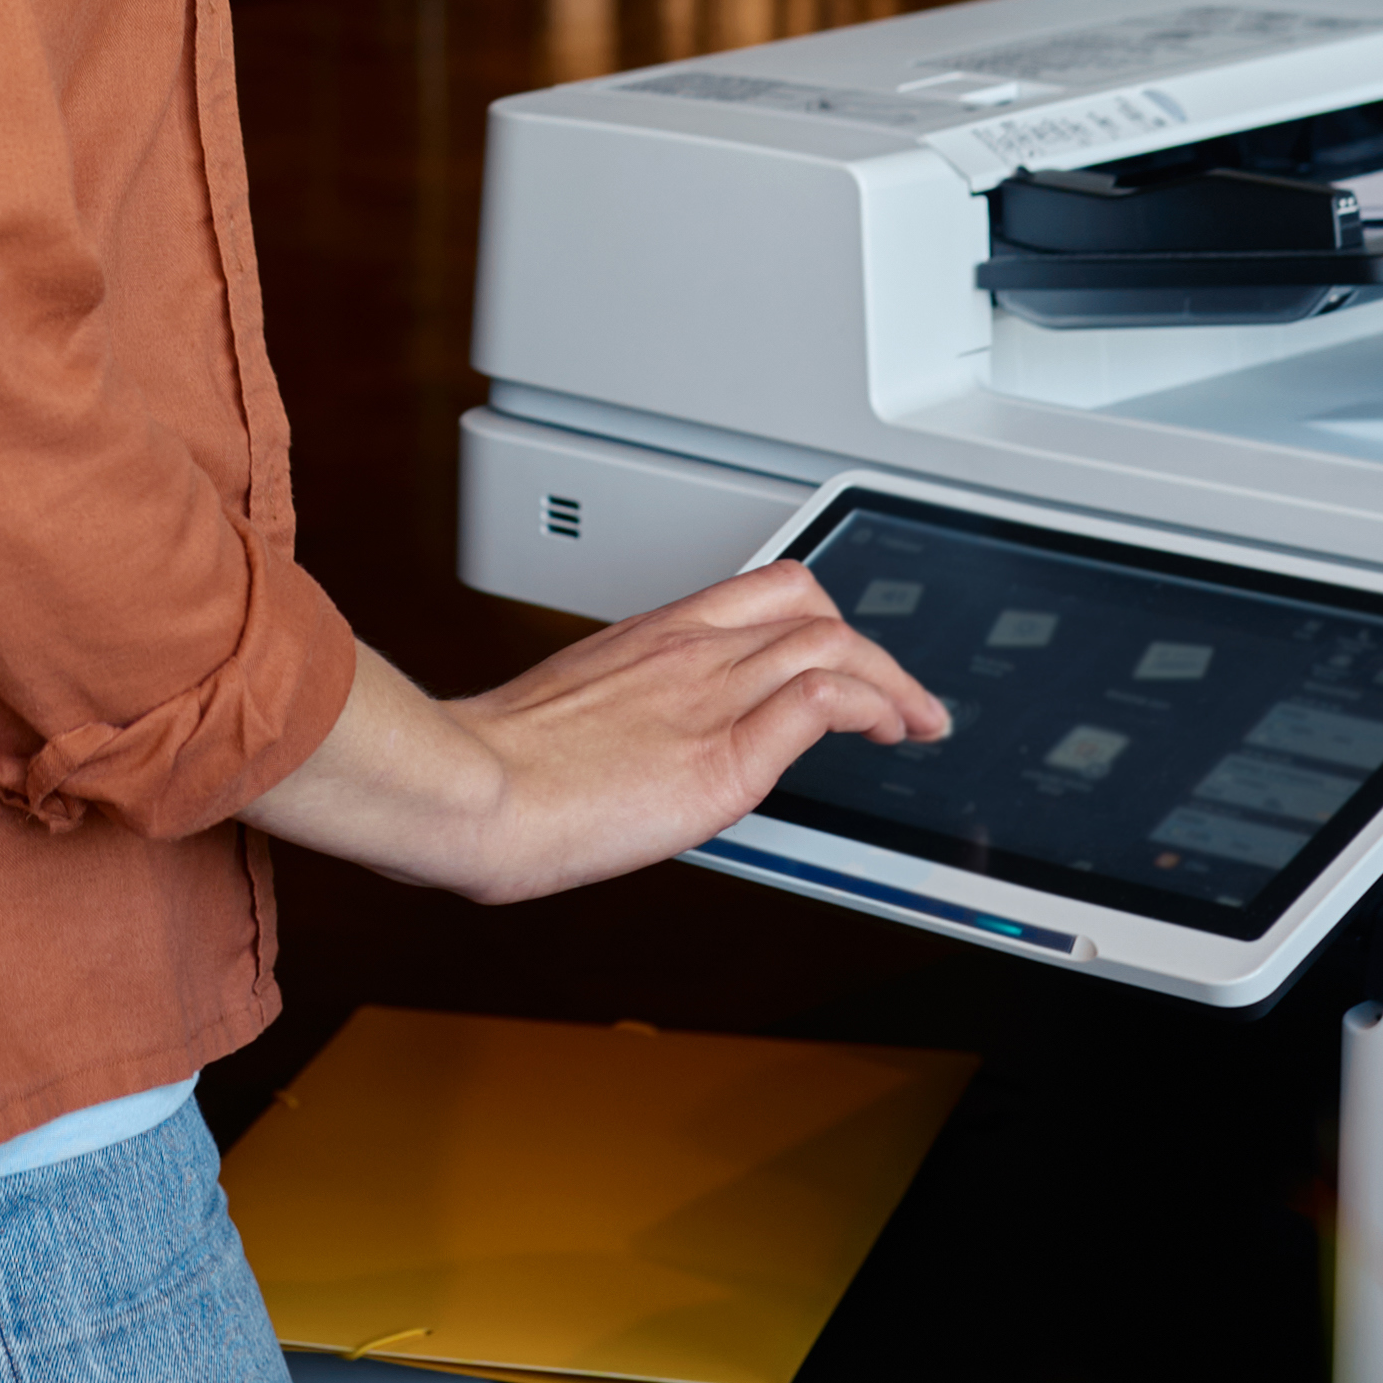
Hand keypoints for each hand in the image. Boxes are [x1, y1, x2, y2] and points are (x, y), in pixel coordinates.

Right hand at [244, 569, 947, 905]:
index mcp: (648, 637)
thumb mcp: (560, 716)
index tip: (841, 657)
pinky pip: (822, 701)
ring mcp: (710, 696)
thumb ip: (612, 717)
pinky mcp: (726, 756)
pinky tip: (883, 734)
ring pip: (834, 643)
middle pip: (812, 605)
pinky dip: (870, 707)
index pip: (761, 589)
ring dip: (891, 680)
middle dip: (871, 647)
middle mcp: (687, 650)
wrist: (468, 794)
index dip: (818, 617)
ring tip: (913, 722)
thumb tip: (624, 752)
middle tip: (898, 696)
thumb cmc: (490, 770)